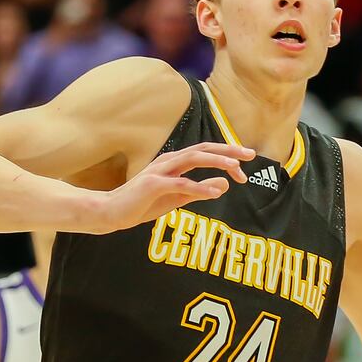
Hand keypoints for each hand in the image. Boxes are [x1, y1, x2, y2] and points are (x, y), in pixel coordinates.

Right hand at [89, 142, 252, 233]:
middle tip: (250, 155)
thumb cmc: (142, 204)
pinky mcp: (152, 186)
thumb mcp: (177, 198)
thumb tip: (226, 184)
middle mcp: (168, 161)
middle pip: (203, 149)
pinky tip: (215, 191)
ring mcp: (159, 171)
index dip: (227, 154)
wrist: (111, 212)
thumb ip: (199, 190)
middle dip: (228, 151)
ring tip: (236, 167)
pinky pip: (180, 184)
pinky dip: (199, 186)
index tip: (245, 165)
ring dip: (216, 161)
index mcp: (173, 162)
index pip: (205, 152)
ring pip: (193, 159)